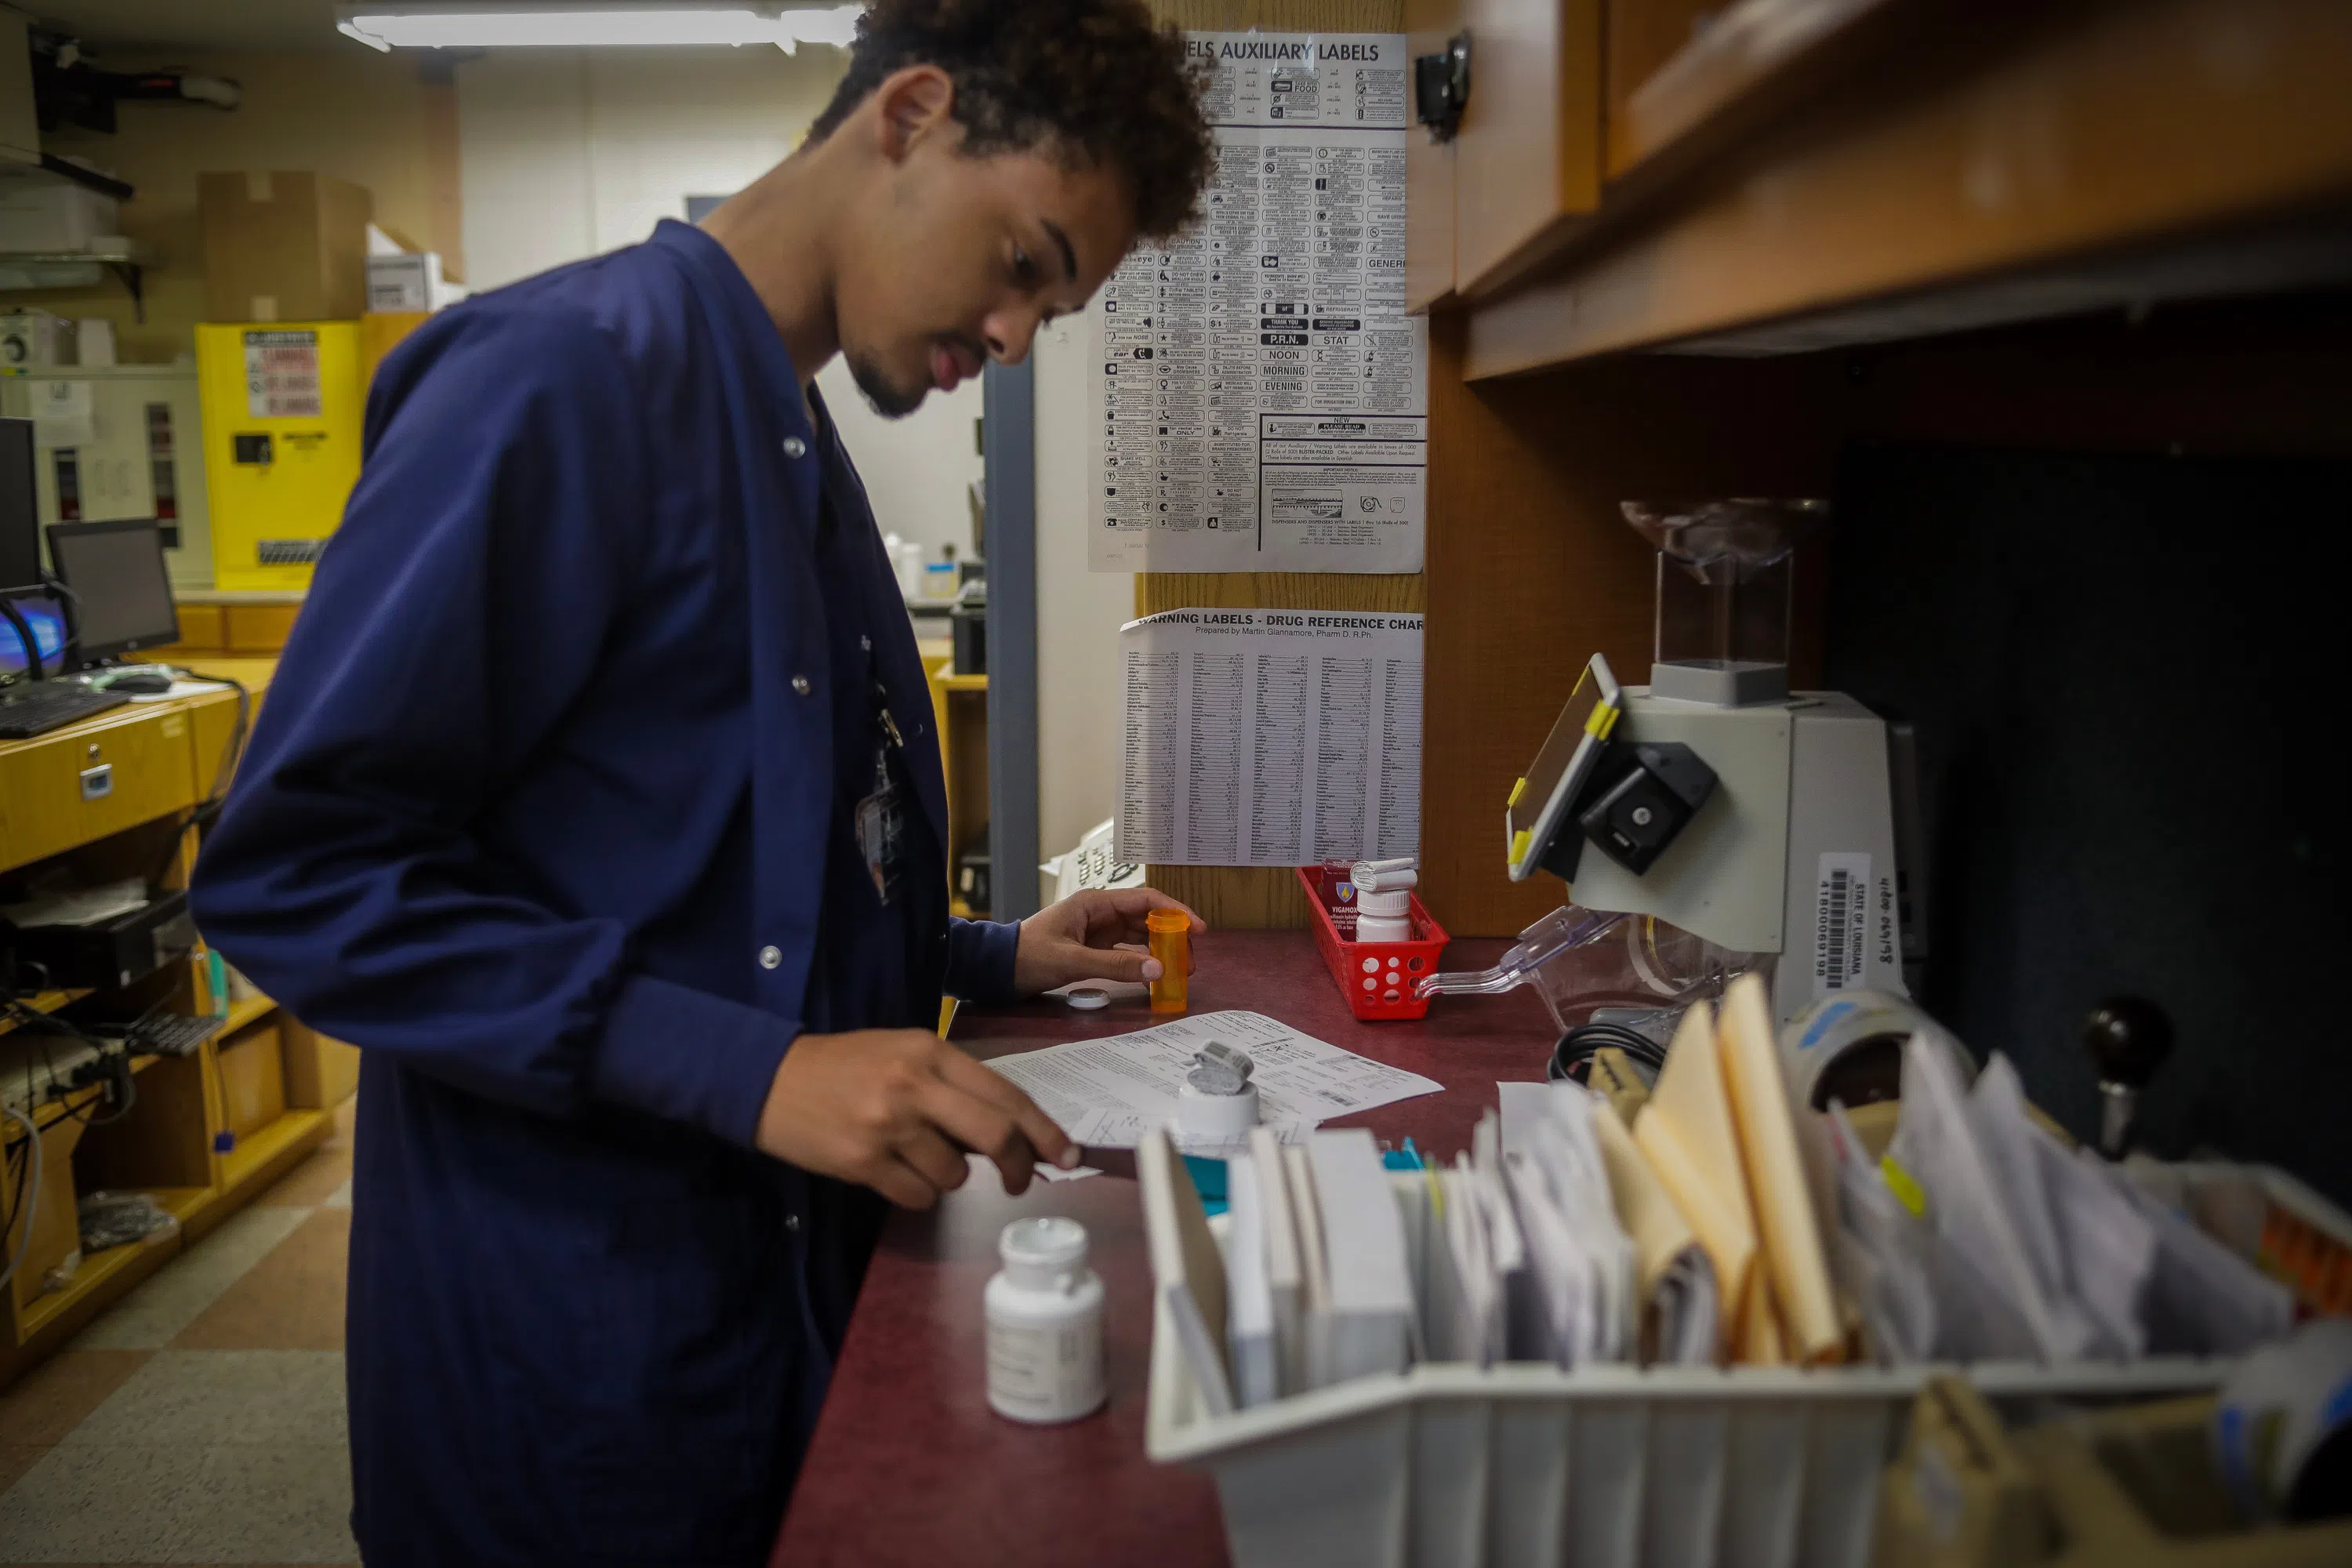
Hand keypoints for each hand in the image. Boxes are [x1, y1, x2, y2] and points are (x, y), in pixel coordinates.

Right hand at [754, 1028, 1078, 1207]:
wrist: (768, 1078)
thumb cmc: (845, 1065)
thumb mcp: (903, 1053)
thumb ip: (953, 1085)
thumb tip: (1008, 1133)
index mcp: (931, 1052)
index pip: (1007, 1096)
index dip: (1045, 1131)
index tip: (1067, 1155)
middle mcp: (915, 1086)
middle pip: (995, 1136)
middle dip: (1019, 1166)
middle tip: (1020, 1182)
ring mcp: (888, 1126)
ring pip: (955, 1174)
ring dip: (949, 1177)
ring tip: (916, 1156)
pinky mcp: (862, 1162)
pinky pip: (917, 1195)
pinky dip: (916, 1192)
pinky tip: (890, 1170)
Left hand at [1012, 887, 1205, 996]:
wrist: (998, 969)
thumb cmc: (1030, 956)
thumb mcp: (1073, 961)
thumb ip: (1116, 965)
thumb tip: (1159, 969)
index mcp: (1096, 903)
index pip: (1145, 900)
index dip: (1175, 912)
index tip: (1199, 929)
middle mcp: (1100, 913)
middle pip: (1147, 918)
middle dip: (1172, 936)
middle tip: (1192, 961)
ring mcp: (1098, 932)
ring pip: (1139, 936)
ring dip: (1160, 951)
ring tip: (1180, 972)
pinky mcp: (1093, 949)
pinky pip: (1126, 953)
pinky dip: (1142, 963)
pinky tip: (1154, 977)